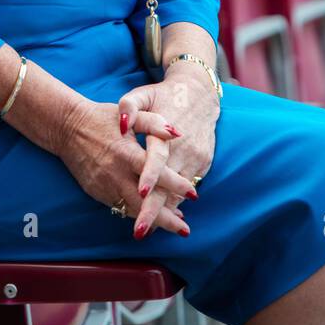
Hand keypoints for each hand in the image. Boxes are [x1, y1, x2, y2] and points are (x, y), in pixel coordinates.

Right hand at [55, 97, 195, 237]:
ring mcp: (105, 185)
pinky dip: (136, 214)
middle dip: (167, 218)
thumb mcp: (130, 115)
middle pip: (145, 203)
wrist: (68, 127)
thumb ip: (154, 123)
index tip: (194, 194)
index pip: (157, 174)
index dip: (176, 185)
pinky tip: (149, 216)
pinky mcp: (96, 192)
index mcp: (128, 153)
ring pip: (132, 210)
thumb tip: (177, 133)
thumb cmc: (103, 118)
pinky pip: (119, 207)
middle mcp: (117, 173)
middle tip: (185, 230)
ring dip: (153, 220)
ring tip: (173, 225)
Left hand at [118, 69, 219, 238]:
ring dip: (165, 211)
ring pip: (179, 191)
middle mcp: (183, 148)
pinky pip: (187, 187)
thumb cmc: (163, 96)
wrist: (199, 93)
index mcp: (166, 132)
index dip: (149, 176)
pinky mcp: (203, 163)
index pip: (158, 158)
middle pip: (168, 185)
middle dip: (154, 210)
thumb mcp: (143, 94)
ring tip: (146, 230)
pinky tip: (162, 215)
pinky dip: (175, 201)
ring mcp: (195, 158)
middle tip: (139, 231)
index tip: (139, 193)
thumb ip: (129, 106)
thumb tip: (121, 123)